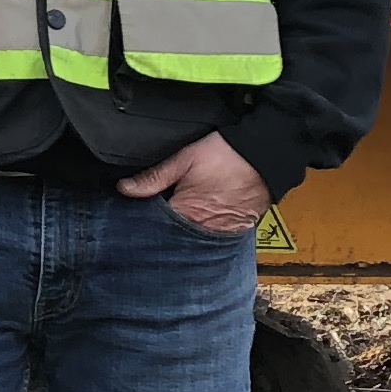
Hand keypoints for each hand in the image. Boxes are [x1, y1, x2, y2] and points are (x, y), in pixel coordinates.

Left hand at [123, 130, 268, 235]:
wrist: (266, 153)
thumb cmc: (226, 154)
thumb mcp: (185, 159)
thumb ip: (154, 177)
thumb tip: (124, 188)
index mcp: (187, 214)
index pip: (157, 228)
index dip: (145, 221)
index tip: (137, 215)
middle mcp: (205, 228)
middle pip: (176, 237)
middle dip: (164, 230)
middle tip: (157, 216)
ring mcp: (223, 231)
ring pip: (195, 238)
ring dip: (185, 231)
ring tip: (179, 218)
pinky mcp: (238, 228)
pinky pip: (216, 235)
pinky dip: (206, 229)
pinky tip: (200, 219)